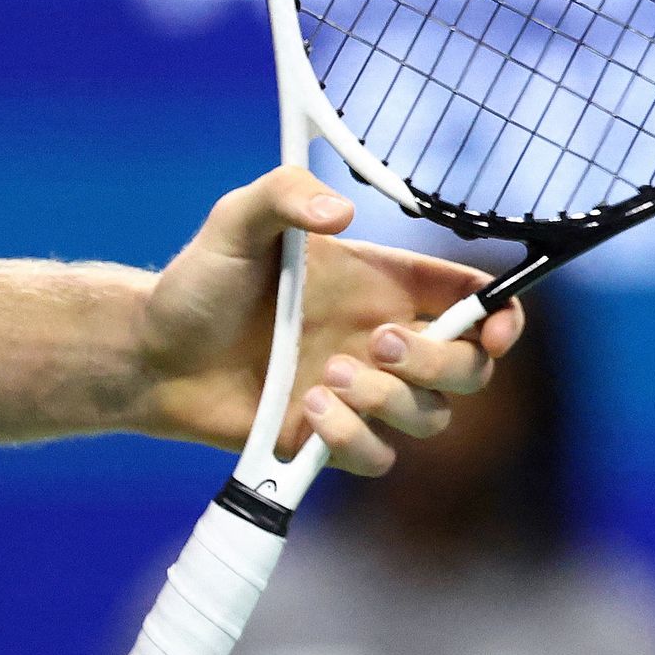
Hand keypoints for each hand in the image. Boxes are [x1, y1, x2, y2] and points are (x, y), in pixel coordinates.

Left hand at [128, 167, 514, 474]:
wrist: (152, 352)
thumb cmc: (199, 282)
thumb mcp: (235, 221)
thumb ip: (285, 196)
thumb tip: (341, 212)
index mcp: (378, 285)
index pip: (468, 298)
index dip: (502, 314)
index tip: (498, 325)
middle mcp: (379, 341)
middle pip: (469, 368)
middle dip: (443, 361)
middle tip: (379, 344)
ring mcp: (359, 395)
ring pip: (432, 417)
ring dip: (392, 401)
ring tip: (327, 378)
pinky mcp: (330, 442)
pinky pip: (380, 459)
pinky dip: (355, 439)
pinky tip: (308, 410)